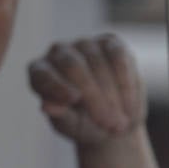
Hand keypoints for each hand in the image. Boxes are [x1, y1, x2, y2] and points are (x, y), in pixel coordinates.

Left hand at [27, 34, 146, 146]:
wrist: (112, 120)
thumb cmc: (83, 124)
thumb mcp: (70, 125)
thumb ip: (59, 115)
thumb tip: (46, 106)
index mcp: (39, 72)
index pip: (42, 75)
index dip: (56, 85)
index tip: (73, 99)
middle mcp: (58, 52)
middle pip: (72, 66)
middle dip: (93, 95)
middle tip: (108, 123)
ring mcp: (83, 45)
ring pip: (97, 62)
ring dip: (112, 94)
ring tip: (121, 122)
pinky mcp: (109, 42)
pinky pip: (117, 56)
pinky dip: (125, 81)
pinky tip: (129, 104)